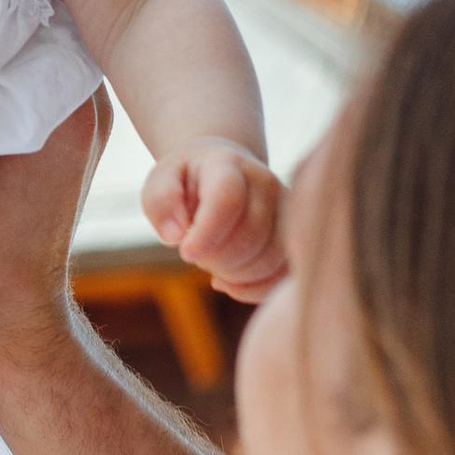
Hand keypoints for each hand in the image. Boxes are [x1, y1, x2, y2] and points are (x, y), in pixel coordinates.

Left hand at [142, 139, 286, 302]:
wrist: (224, 171)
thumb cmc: (187, 181)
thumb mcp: (161, 181)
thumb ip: (160, 202)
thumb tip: (175, 236)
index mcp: (228, 166)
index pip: (227, 200)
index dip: (206, 234)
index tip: (185, 252)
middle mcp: (266, 183)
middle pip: (251, 236)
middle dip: (216, 258)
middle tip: (195, 254)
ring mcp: (286, 210)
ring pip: (270, 259)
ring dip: (234, 275)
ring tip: (211, 263)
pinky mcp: (294, 236)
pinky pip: (282, 276)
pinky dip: (252, 289)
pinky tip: (228, 282)